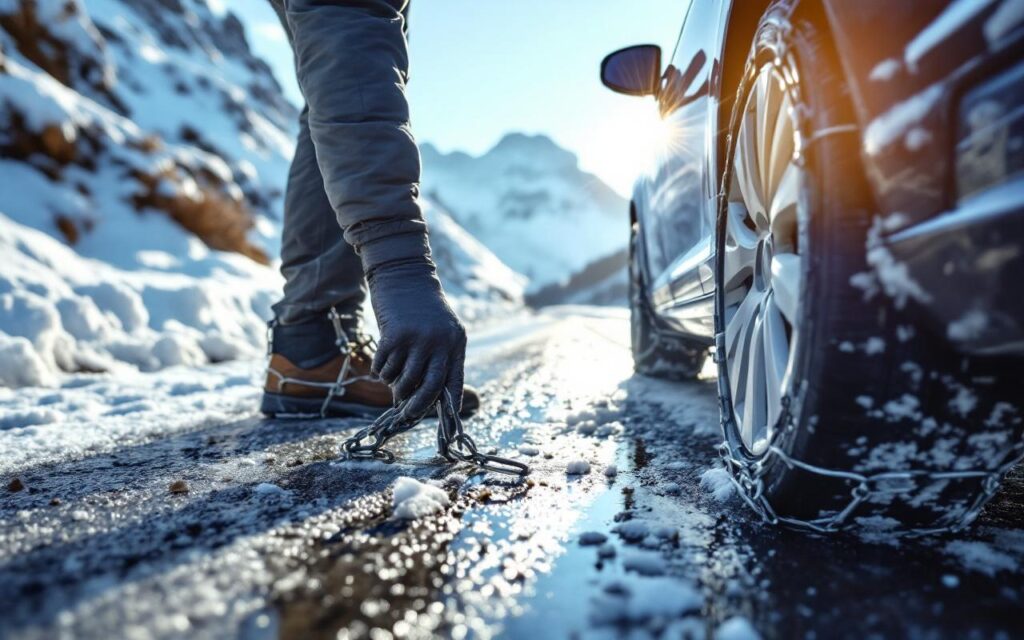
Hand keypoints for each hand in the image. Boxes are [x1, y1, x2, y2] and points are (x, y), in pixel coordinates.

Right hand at [368, 262, 466, 418]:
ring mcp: (418, 341)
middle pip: (428, 389)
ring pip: (403, 380)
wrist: (404, 274)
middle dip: (415, 406)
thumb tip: (422, 394)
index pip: (454, 384)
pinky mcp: (395, 336)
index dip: (448, 406)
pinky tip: (381, 362)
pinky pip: (385, 367)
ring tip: (391, 376)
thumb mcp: (441, 329)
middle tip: (405, 412)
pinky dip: (380, 370)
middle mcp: (440, 344)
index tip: (443, 422)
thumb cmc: (421, 306)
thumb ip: (438, 357)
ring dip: (394, 384)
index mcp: (456, 344)